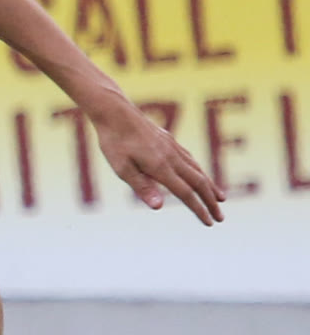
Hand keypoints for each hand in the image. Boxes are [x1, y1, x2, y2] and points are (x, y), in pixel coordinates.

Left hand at [90, 98, 224, 224]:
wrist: (115, 111)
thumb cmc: (114, 141)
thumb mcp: (121, 168)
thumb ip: (142, 187)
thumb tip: (159, 207)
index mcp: (161, 167)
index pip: (186, 193)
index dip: (199, 209)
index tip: (210, 223)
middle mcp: (172, 157)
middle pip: (199, 183)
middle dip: (210, 202)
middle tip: (221, 218)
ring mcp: (173, 148)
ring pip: (198, 170)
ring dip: (210, 187)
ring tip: (220, 199)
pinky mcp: (169, 141)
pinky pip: (190, 159)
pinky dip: (200, 171)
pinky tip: (200, 174)